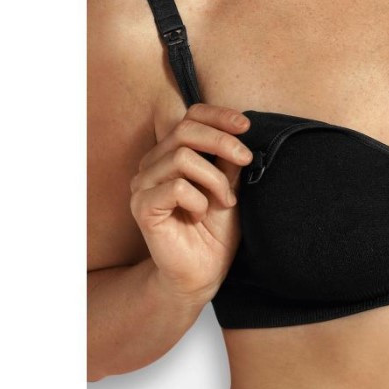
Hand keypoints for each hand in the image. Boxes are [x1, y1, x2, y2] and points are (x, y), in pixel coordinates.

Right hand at [129, 104, 253, 304]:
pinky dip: (198, 199)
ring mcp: (143, 184)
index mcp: (172, 153)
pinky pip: (176, 187)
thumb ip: (229, 159)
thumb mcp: (230, 186)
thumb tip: (239, 130)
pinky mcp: (142, 206)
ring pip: (183, 157)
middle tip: (245, 159)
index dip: (218, 115)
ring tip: (224, 200)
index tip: (245, 125)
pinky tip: (201, 214)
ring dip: (214, 179)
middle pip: (186, 130)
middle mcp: (152, 164)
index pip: (190, 116)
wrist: (203, 273)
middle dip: (222, 142)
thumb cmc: (216, 229)